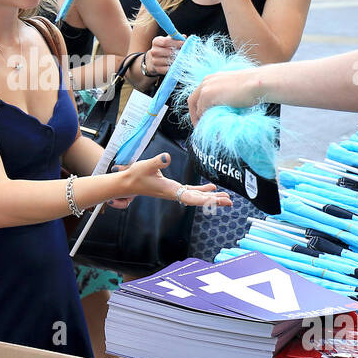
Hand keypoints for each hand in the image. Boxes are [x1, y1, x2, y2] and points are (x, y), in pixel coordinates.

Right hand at [115, 153, 231, 208]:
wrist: (127, 183)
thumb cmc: (135, 175)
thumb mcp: (146, 166)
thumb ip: (157, 161)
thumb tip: (167, 156)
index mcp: (170, 190)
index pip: (190, 196)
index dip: (204, 199)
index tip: (216, 201)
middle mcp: (175, 193)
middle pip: (198, 199)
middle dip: (214, 200)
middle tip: (230, 201)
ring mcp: (175, 191)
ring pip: (197, 196)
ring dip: (211, 197)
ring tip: (226, 197)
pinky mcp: (173, 188)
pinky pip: (191, 191)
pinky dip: (202, 190)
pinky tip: (212, 188)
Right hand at [144, 35, 183, 77]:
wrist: (154, 60)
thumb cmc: (164, 48)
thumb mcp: (168, 41)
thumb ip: (176, 38)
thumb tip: (184, 37)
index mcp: (156, 41)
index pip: (166, 41)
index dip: (176, 42)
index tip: (183, 43)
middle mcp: (153, 51)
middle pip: (168, 52)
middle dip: (177, 52)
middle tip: (184, 52)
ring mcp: (154, 61)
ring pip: (168, 61)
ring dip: (176, 60)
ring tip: (180, 59)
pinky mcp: (157, 69)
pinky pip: (167, 69)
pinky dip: (173, 67)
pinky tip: (176, 65)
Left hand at [188, 68, 262, 123]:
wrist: (257, 83)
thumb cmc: (253, 86)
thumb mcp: (234, 89)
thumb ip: (225, 96)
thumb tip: (223, 108)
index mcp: (213, 78)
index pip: (199, 94)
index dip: (198, 107)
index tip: (202, 117)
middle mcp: (207, 81)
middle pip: (192, 101)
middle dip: (194, 115)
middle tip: (199, 126)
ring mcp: (206, 88)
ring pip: (196, 108)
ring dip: (199, 119)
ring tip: (205, 129)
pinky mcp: (207, 95)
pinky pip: (201, 112)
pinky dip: (204, 121)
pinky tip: (211, 127)